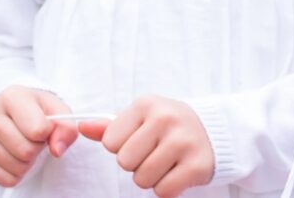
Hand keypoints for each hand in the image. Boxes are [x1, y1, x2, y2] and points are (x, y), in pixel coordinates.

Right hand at [0, 85, 79, 186]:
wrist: (14, 112)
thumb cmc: (37, 111)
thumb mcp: (57, 110)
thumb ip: (66, 127)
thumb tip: (57, 150)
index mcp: (11, 96)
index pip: (38, 130)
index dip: (48, 134)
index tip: (44, 126)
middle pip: (25, 151)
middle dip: (37, 149)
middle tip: (34, 139)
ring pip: (15, 167)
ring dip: (27, 163)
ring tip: (24, 146)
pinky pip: (4, 179)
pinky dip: (16, 174)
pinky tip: (14, 157)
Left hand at [76, 95, 214, 197]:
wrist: (213, 131)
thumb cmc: (167, 126)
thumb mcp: (140, 119)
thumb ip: (109, 127)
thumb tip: (80, 127)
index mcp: (145, 104)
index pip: (109, 142)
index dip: (121, 147)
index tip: (140, 140)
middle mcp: (165, 119)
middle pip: (124, 163)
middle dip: (135, 164)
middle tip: (154, 153)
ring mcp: (183, 142)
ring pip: (142, 179)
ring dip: (151, 178)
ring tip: (166, 162)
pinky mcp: (197, 166)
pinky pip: (163, 191)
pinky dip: (167, 189)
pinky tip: (177, 172)